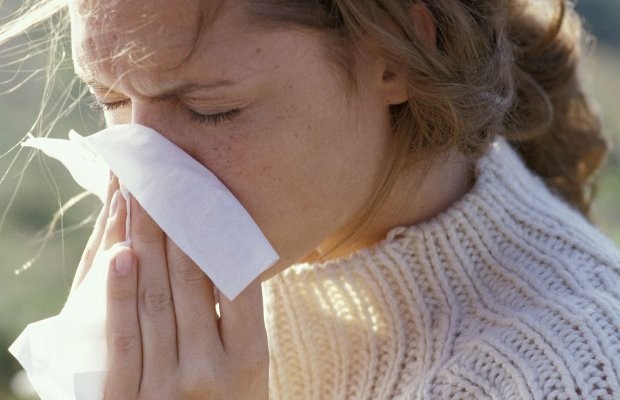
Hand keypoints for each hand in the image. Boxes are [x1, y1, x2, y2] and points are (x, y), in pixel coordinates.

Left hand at [74, 178, 269, 399]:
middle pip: (190, 280)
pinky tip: (120, 254)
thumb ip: (241, 318)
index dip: (214, 230)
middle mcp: (211, 370)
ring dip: (144, 242)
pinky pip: (123, 338)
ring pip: (155, 299)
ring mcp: (167, 387)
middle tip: (162, 175)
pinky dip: (119, 294)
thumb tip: (227, 252)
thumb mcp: (253, 369)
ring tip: (138, 196)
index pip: (231, 280)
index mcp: (251, 358)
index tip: (202, 189)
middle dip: (173, 222)